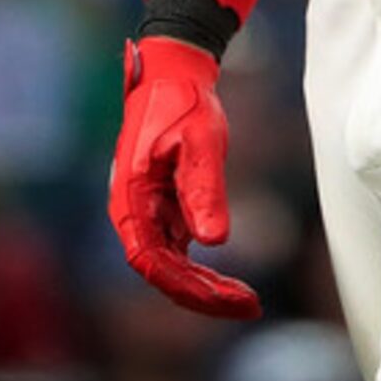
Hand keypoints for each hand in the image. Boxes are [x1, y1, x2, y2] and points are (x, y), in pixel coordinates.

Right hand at [109, 37, 260, 317]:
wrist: (173, 74)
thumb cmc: (182, 102)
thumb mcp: (200, 143)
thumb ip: (203, 190)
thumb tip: (212, 242)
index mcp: (131, 199)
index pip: (152, 261)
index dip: (188, 286)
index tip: (226, 298)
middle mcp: (133, 213)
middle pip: (162, 272)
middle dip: (203, 296)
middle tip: (250, 306)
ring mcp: (147, 213)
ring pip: (171, 267)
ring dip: (204, 288)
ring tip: (247, 301)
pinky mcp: (162, 209)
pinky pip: (178, 252)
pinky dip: (202, 270)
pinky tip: (230, 281)